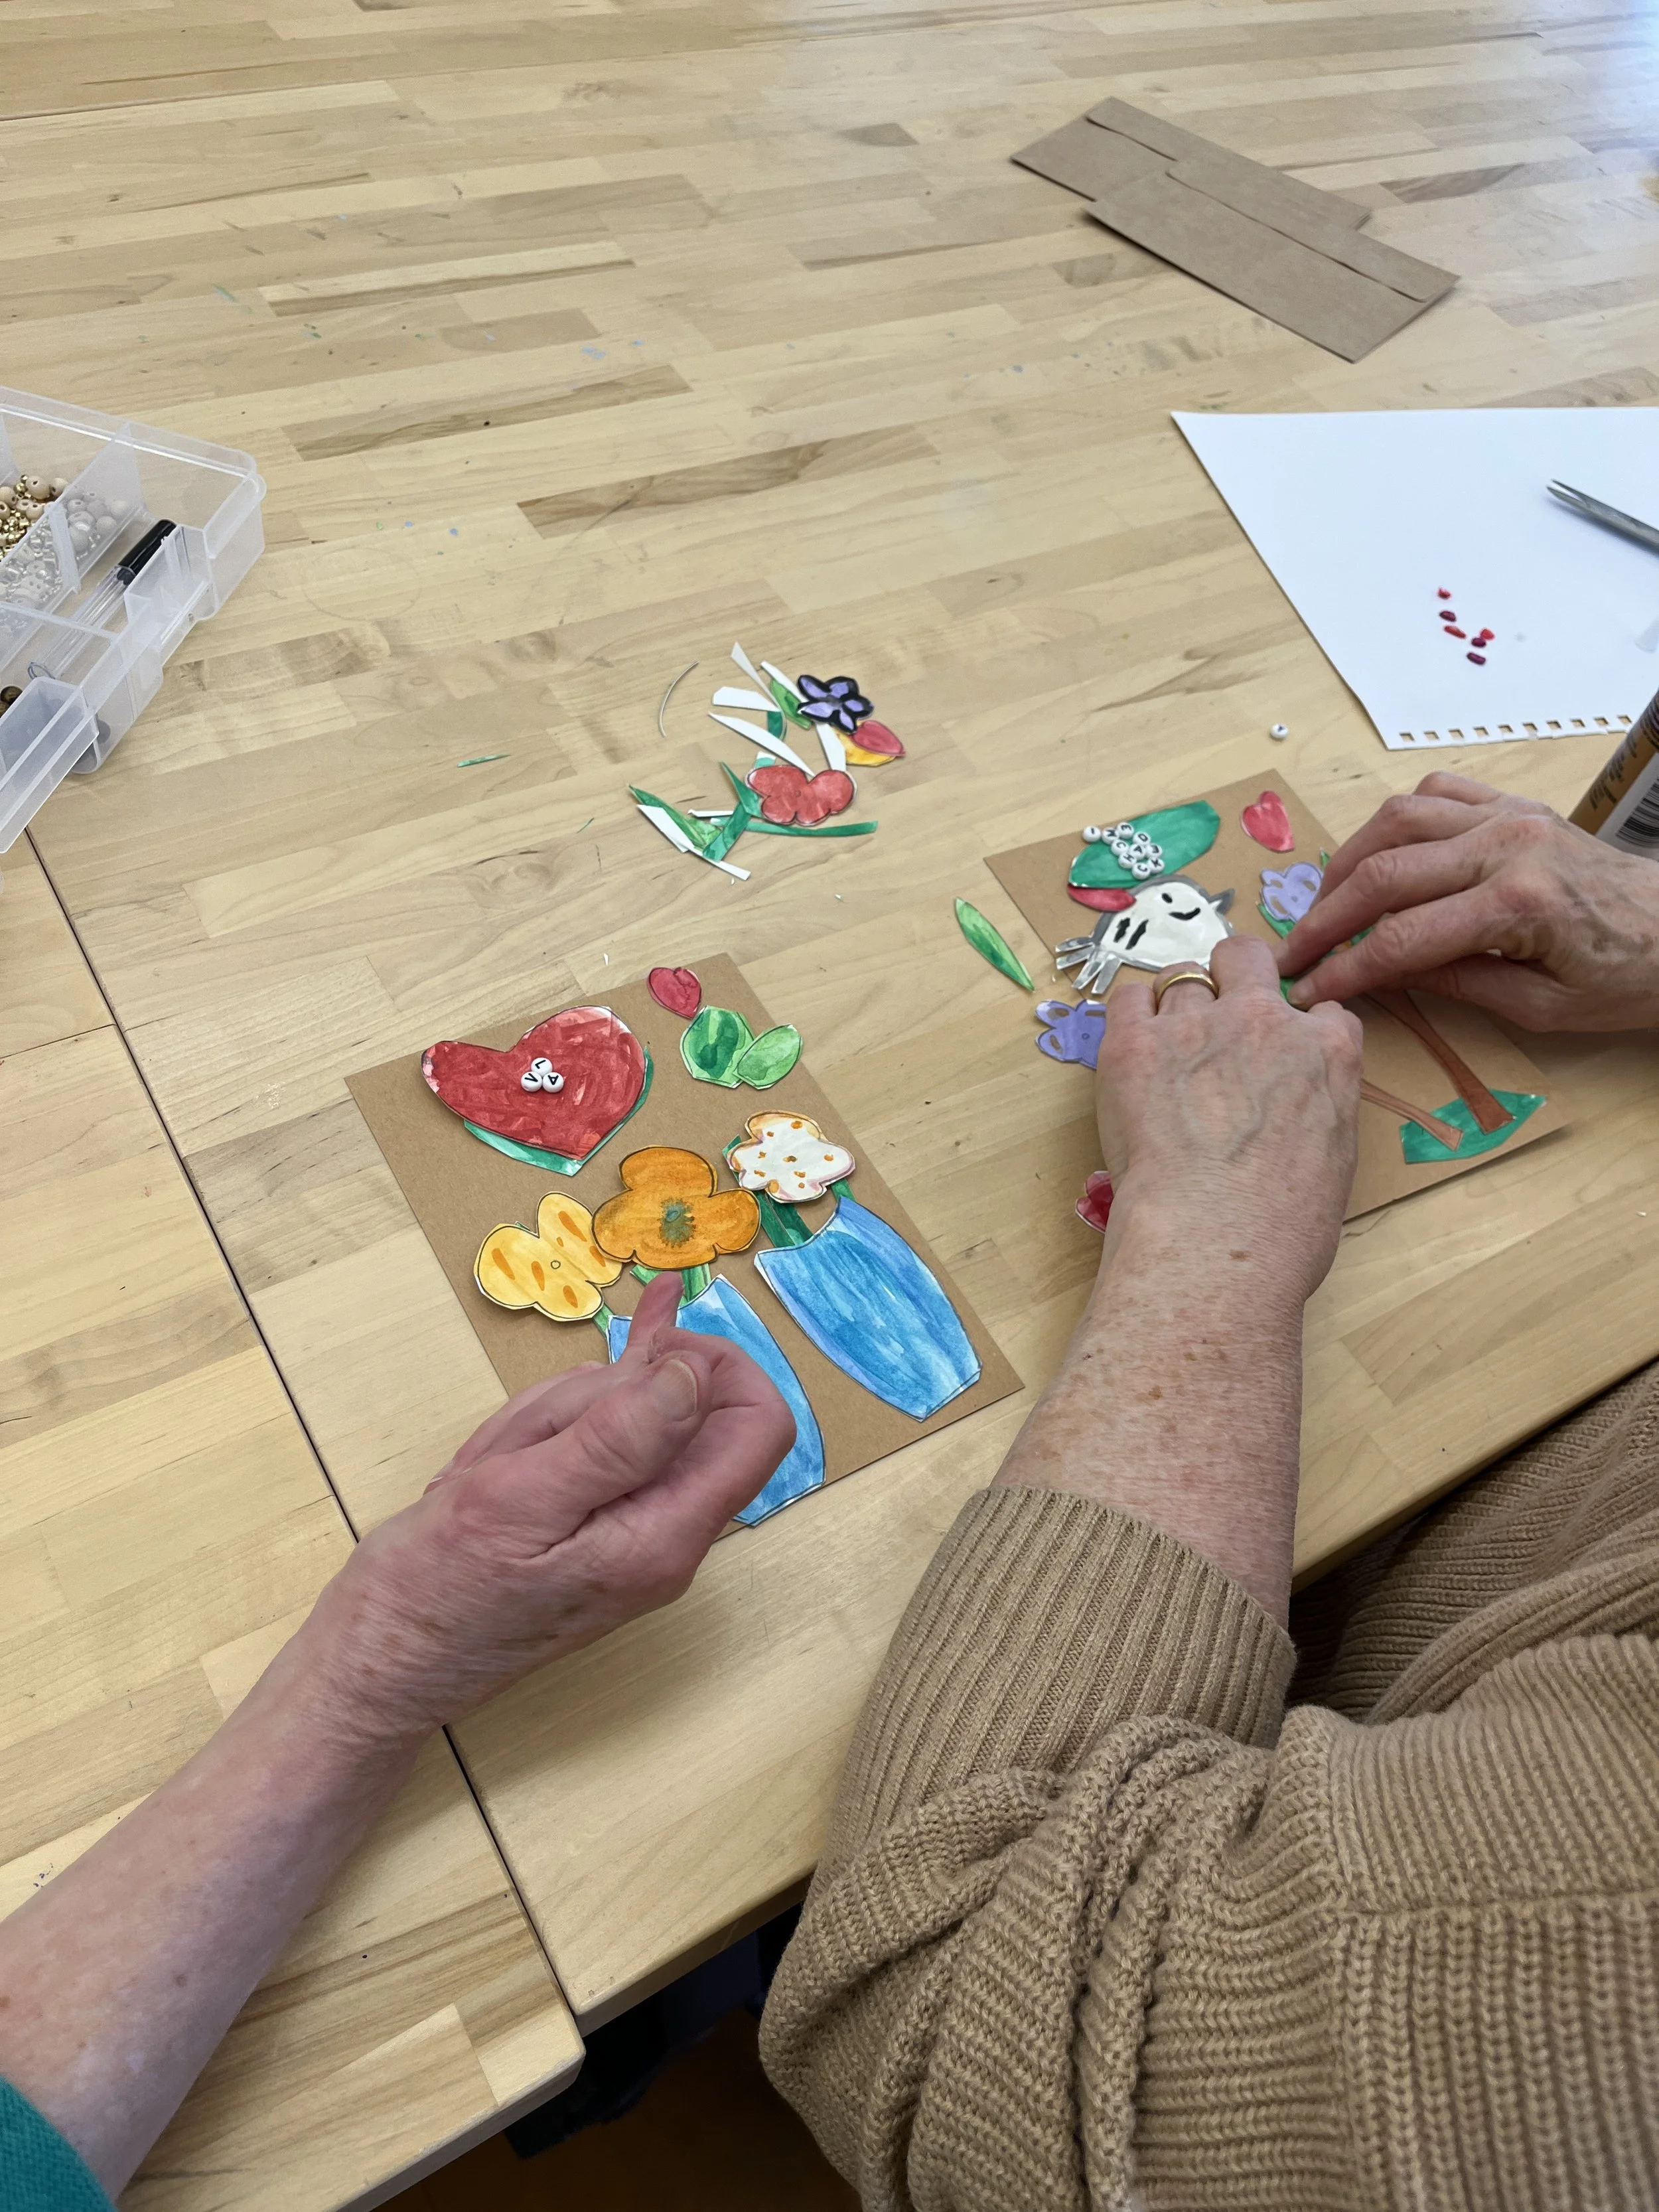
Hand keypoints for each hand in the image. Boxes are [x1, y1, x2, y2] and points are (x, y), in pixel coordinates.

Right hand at [295, 1272, 795, 1747]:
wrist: (380, 1666)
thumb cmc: (434, 1591)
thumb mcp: (518, 1498)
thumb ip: (616, 1439)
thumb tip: (696, 1374)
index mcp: (665, 1537)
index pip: (759, 1426)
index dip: (719, 1365)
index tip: (648, 1347)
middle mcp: (668, 1540)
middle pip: (693, 1414)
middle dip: (620, 1388)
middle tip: (532, 1434)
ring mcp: (634, 1536)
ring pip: (638, 1423)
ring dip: (570, 1412)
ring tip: (496, 1465)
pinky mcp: (596, 1530)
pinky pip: (604, 1448)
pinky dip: (578, 1414)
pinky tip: (618, 1342)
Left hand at [1097, 936, 1361, 1310]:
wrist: (1217, 1239)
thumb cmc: (1285, 1227)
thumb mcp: (1336, 1161)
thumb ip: (1319, 1108)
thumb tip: (1293, 1107)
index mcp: (1328, 1051)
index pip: (1320, 1012)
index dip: (1295, 1030)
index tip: (1276, 1056)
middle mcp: (1264, 1020)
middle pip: (1245, 957)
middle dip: (1233, 975)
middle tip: (1216, 1020)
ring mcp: (1197, 1025)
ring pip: (1181, 978)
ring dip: (1175, 1006)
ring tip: (1166, 1052)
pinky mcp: (1134, 1042)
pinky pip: (1127, 997)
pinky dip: (1130, 1016)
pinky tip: (1131, 1051)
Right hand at [1279, 772, 1658, 1029]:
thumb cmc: (1626, 975)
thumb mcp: (1543, 1008)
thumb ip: (1458, 984)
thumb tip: (1382, 975)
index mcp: (1520, 905)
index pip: (1402, 939)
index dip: (1346, 969)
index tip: (1309, 991)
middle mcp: (1508, 845)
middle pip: (1384, 873)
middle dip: (1327, 917)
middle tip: (1292, 952)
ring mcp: (1510, 815)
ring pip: (1398, 820)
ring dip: (1348, 862)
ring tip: (1325, 905)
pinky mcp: (1515, 803)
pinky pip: (1435, 792)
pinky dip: (1396, 821)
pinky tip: (1380, 856)